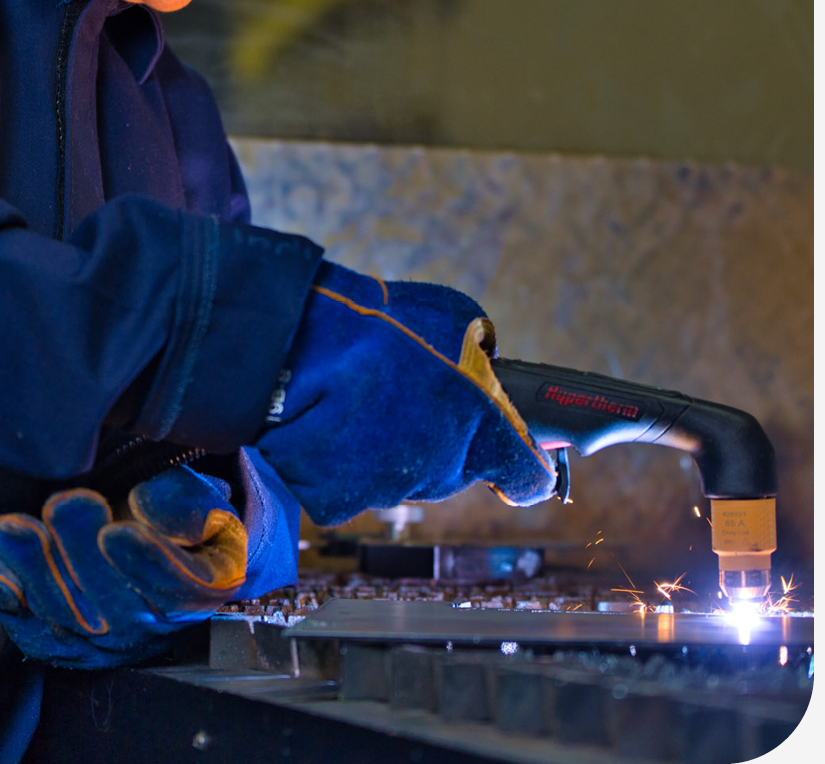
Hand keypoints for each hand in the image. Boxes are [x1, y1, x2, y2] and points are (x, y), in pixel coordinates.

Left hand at [0, 459, 287, 667]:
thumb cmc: (179, 523)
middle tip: (63, 504)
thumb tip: (146, 503)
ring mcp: (102, 643)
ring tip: (13, 528)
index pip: (174, 586)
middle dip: (80, 552)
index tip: (118, 531)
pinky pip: (29, 630)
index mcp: (199, 592)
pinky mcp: (61, 645)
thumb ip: (187, 502)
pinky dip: (4, 600)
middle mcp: (150, 628)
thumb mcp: (206, 504)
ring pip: (65, 614)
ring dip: (34, 568)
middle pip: (112, 602)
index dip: (144, 561)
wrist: (156, 555)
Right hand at [255, 262, 557, 526]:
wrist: (297, 346)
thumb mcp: (461, 321)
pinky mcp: (338, 502)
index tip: (523, 462)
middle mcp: (443, 473)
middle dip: (444, 437)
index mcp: (484, 435)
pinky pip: (353, 486)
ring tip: (364, 398)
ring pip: (403, 476)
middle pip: (455, 469)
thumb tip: (485, 366)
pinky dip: (345, 461)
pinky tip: (332, 423)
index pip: (527, 479)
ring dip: (392, 446)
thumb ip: (483, 358)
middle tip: (413, 394)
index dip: (527, 469)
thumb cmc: (381, 325)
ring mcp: (389, 492)